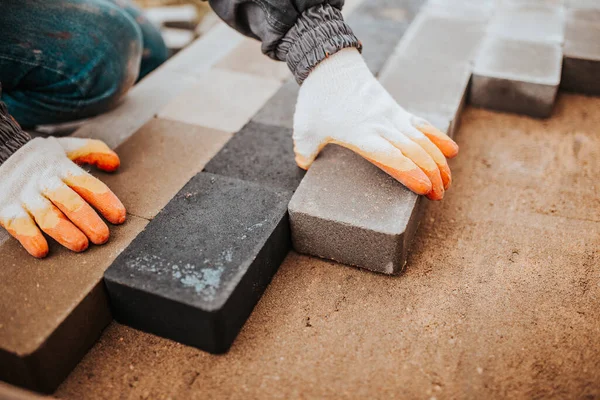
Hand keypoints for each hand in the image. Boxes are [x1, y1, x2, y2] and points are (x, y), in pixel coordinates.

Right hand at [0, 137, 125, 257]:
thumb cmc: (38, 158)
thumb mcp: (64, 148)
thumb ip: (92, 150)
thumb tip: (115, 163)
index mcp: (61, 168)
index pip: (88, 184)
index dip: (106, 200)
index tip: (120, 217)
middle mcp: (45, 182)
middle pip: (70, 202)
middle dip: (88, 221)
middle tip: (103, 237)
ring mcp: (25, 196)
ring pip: (47, 216)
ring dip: (65, 232)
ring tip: (81, 245)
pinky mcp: (5, 207)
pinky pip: (18, 224)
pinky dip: (30, 238)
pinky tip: (42, 251)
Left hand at [293, 48, 458, 199]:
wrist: (331, 64)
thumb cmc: (317, 98)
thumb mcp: (304, 128)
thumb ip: (305, 150)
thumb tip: (304, 165)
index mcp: (360, 133)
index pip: (390, 156)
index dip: (409, 172)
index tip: (425, 188)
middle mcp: (380, 125)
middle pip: (413, 151)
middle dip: (431, 174)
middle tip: (440, 195)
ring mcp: (391, 116)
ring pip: (422, 140)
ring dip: (438, 161)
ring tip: (448, 181)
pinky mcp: (396, 109)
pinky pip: (421, 125)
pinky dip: (438, 138)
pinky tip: (452, 150)